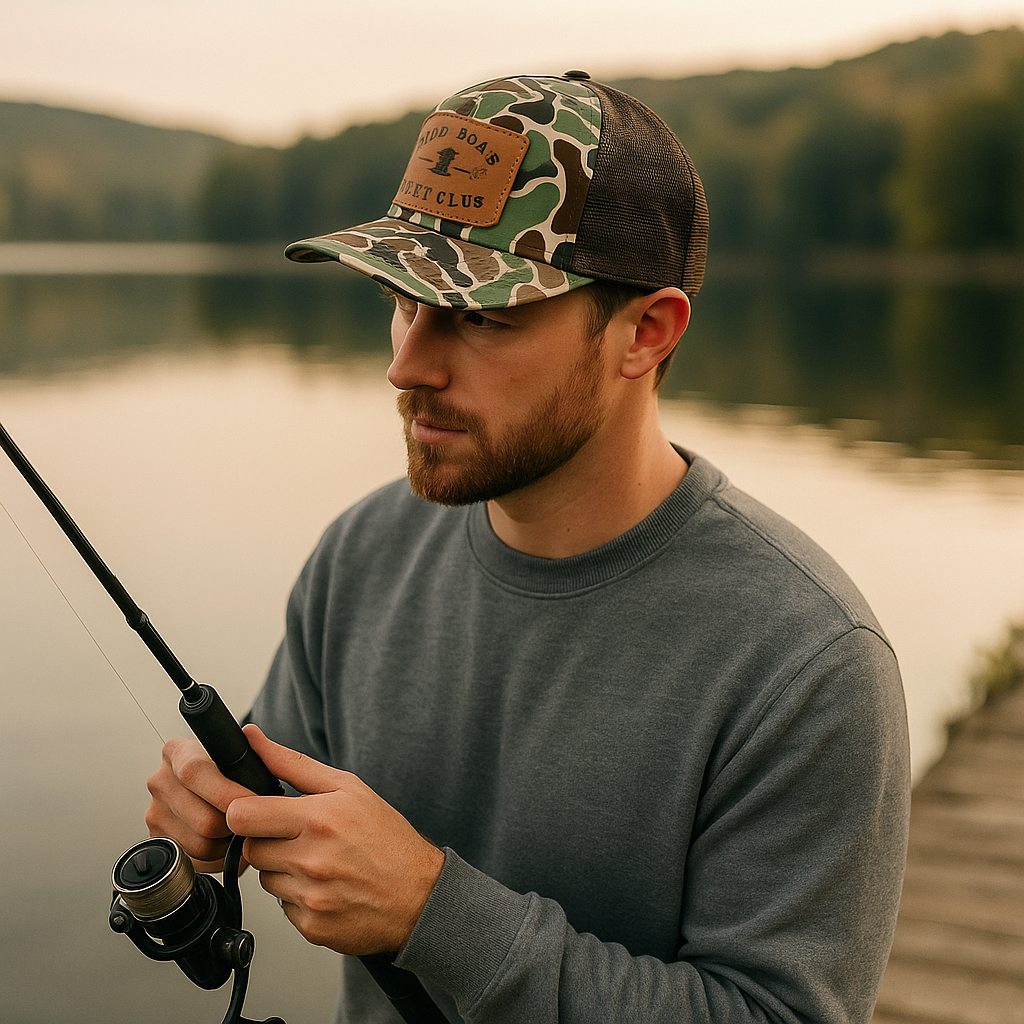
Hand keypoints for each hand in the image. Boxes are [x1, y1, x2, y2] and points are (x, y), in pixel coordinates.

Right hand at [145, 736, 253, 871]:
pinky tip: (221, 839)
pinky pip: (193, 858)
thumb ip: (252, 755)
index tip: (251, 800)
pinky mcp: (158, 839)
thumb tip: (266, 752)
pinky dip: (214, 855)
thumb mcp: (240, 757)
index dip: (228, 792)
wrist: (209, 793)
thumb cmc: (228, 775)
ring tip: (236, 828)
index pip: (194, 773)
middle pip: (204, 818)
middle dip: (235, 824)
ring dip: (227, 842)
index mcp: (178, 752)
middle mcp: (161, 780)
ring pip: (201, 842)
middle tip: (250, 819)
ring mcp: (155, 811)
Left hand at [225, 725, 444, 955]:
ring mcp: (310, 897)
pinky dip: (298, 896)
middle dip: (268, 840)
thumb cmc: (387, 838)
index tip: (258, 811)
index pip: (241, 815)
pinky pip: (282, 906)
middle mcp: (311, 860)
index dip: (245, 811)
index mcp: (317, 818)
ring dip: (283, 869)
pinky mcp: (310, 927)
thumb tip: (251, 737)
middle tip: (300, 837)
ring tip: (319, 862)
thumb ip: (291, 763)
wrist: (420, 895)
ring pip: (265, 879)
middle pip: (250, 848)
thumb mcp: (346, 787)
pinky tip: (326, 886)